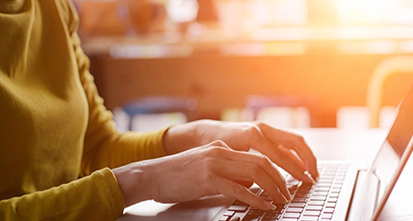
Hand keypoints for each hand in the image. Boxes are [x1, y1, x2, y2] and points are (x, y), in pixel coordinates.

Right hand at [113, 141, 289, 209]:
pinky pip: (238, 188)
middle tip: (288, 194)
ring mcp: (213, 163)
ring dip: (272, 187)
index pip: (257, 155)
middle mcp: (220, 152)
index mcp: (221, 148)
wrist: (151, 175)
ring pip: (253, 172)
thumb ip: (228, 172)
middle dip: (279, 179)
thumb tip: (250, 185)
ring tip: (280, 200)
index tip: (284, 183)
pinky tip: (264, 205)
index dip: (275, 170)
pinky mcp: (206, 178)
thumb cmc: (177, 175)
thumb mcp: (206, 168)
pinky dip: (255, 198)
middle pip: (260, 161)